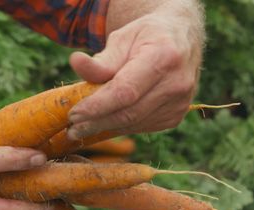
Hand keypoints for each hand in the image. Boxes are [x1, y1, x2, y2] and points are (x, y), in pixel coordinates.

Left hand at [67, 8, 203, 139]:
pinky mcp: (176, 116)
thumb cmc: (147, 36)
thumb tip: (75, 63)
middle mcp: (176, 83)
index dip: (97, 106)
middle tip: (72, 127)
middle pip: (129, 113)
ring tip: (82, 127)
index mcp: (164, 57)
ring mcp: (180, 103)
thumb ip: (102, 59)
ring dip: (105, 128)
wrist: (181, 39)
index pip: (125, 91)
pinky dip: (121, 127)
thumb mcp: (124, 38)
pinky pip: (142, 127)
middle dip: (96, 122)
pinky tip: (106, 122)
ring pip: (135, 124)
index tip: (74, 113)